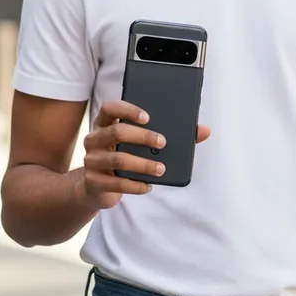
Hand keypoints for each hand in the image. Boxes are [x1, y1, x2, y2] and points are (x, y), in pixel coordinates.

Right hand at [77, 100, 210, 209]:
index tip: (149, 117)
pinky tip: (148, 186)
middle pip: (117, 131)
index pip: (110, 107)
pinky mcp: (93, 182)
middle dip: (143, 137)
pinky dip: (136, 185)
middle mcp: (94, 139)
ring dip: (143, 164)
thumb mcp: (140, 144)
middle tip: (163, 142)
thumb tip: (204, 130)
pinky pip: (117, 183)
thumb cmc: (125, 157)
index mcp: (105, 123)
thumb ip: (171, 134)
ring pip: (118, 160)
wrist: (95, 188)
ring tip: (161, 168)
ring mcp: (91, 161)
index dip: (129, 109)